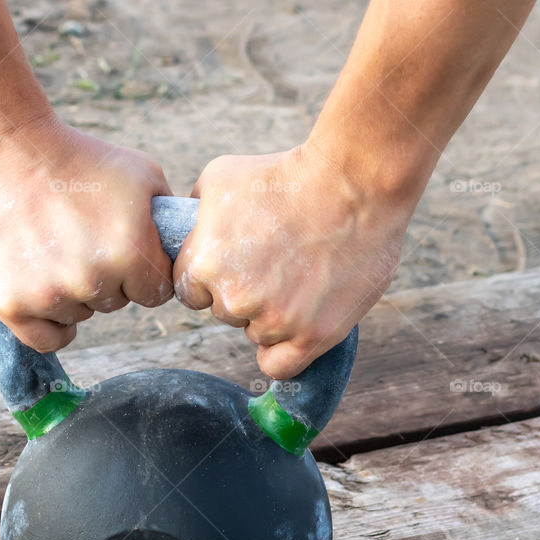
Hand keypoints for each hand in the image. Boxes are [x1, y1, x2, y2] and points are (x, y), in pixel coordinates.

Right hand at [0, 114, 172, 351]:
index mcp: (131, 253)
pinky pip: (47, 339)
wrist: (1, 149)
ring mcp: (49, 295)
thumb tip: (185, 247)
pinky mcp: (11, 304)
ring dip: (75, 293)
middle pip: (117, 303)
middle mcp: (92, 280)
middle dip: (108, 277)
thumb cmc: (78, 157)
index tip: (126, 248)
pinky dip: (51, 324)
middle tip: (83, 238)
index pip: (156, 292)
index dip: (144, 270)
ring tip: (56, 247)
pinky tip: (49, 295)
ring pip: (81, 315)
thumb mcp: (142, 173)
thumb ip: (168, 218)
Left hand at [174, 143, 413, 379]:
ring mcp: (275, 321)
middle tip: (277, 260)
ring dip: (271, 315)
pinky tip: (293, 327)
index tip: (239, 259)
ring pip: (256, 335)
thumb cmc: (287, 173)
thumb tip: (186, 233)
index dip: (214, 276)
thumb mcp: (220, 177)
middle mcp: (234, 299)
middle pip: (225, 313)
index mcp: (205, 264)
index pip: (192, 292)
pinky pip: (280, 366)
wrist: (353, 183)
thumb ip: (195, 217)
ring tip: (299, 276)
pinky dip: (282, 351)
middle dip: (244, 292)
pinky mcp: (313, 336)